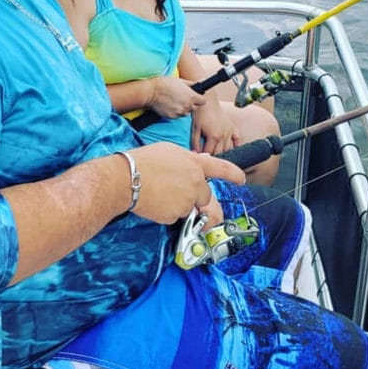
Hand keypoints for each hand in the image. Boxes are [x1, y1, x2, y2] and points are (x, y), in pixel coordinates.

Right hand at [127, 141, 244, 225]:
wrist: (125, 179)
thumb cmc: (143, 161)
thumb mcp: (169, 151)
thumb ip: (187, 160)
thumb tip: (200, 164)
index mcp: (195, 164)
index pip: (221, 168)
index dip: (233, 174)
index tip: (241, 180)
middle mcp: (195, 183)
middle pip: (205, 196)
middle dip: (195, 197)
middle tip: (174, 190)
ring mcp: (186, 201)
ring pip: (188, 208)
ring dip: (178, 204)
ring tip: (158, 192)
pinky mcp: (175, 216)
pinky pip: (175, 217)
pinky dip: (166, 212)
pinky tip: (154, 201)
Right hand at [147, 76, 205, 117]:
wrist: (150, 92)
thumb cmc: (164, 84)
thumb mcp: (180, 80)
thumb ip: (191, 84)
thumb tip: (197, 85)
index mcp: (191, 96)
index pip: (203, 101)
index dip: (199, 99)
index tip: (196, 97)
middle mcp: (187, 106)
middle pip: (194, 108)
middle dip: (190, 104)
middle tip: (182, 98)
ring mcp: (180, 112)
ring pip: (185, 113)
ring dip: (182, 109)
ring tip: (174, 102)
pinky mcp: (172, 117)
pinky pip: (177, 116)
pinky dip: (174, 112)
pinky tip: (168, 105)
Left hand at [190, 96, 240, 153]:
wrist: (208, 102)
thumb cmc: (201, 114)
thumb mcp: (195, 129)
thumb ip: (195, 142)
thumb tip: (195, 153)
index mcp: (214, 137)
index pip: (210, 152)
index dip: (204, 156)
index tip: (201, 158)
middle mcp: (223, 136)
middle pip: (219, 152)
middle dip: (213, 156)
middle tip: (209, 157)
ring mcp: (229, 132)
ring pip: (228, 148)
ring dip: (223, 152)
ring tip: (218, 154)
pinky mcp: (232, 127)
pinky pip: (237, 139)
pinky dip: (236, 145)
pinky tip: (233, 149)